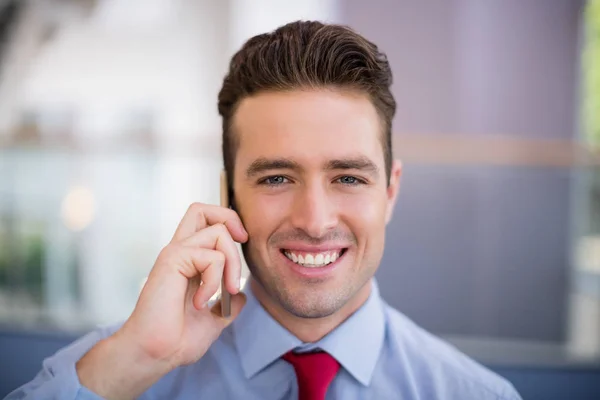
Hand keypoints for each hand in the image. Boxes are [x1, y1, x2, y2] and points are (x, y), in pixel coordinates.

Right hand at [77, 203, 247, 398]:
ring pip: (217, 230)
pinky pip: (211, 256)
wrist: (156, 354)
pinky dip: (216, 280)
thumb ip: (227, 305)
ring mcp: (174, 254)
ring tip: (226, 292)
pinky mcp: (171, 261)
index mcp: (187, 262)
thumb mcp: (214, 320)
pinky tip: (201, 303)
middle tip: (241, 246)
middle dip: (230, 219)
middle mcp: (179, 252)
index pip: (204, 222)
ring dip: (233, 263)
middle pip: (201, 209)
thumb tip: (242, 297)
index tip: (242, 245)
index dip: (228, 224)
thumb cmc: (177, 340)